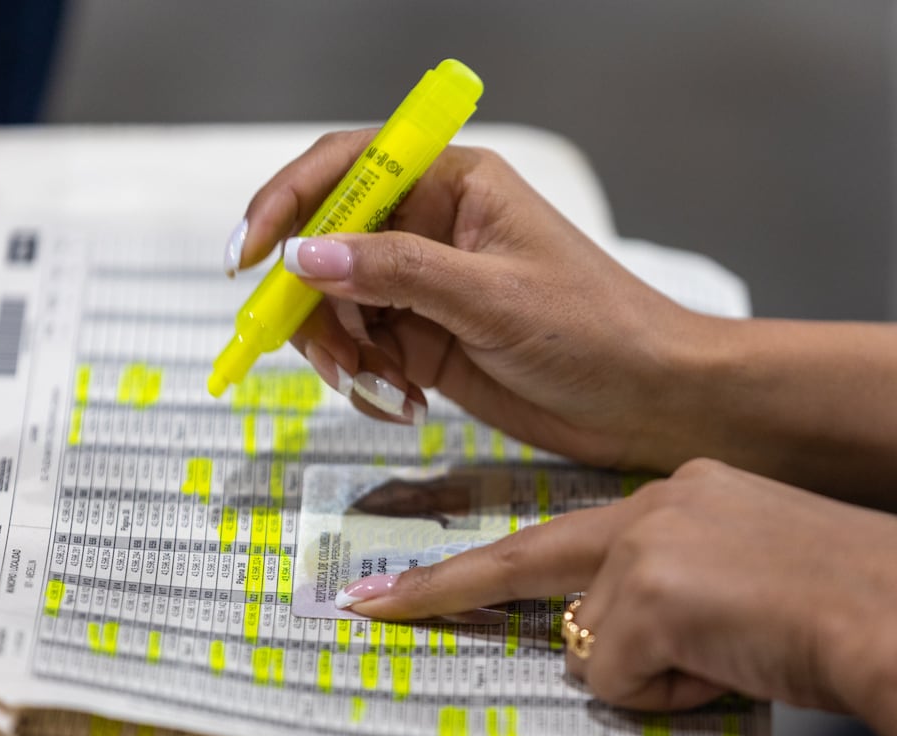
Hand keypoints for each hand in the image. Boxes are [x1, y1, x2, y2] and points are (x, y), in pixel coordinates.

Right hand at [230, 130, 705, 471]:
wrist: (648, 400)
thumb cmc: (595, 328)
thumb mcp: (492, 297)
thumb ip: (397, 273)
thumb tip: (304, 255)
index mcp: (454, 185)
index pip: (346, 169)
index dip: (287, 204)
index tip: (248, 256)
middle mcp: (432, 229)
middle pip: (327, 247)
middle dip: (313, 302)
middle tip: (326, 355)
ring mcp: (427, 289)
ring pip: (339, 307)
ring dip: (341, 351)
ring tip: (383, 389)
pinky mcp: (428, 342)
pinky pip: (365, 353)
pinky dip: (368, 381)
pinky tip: (406, 404)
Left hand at [337, 459, 896, 735]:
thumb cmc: (844, 601)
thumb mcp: (745, 573)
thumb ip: (671, 589)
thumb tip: (610, 644)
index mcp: (678, 495)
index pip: (558, 534)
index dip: (472, 566)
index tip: (395, 585)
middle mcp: (651, 507)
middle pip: (535, 567)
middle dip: (445, 592)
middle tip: (369, 607)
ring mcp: (644, 547)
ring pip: (597, 648)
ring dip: (653, 672)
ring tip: (733, 653)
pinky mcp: (648, 595)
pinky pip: (623, 680)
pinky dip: (671, 693)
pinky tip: (731, 665)